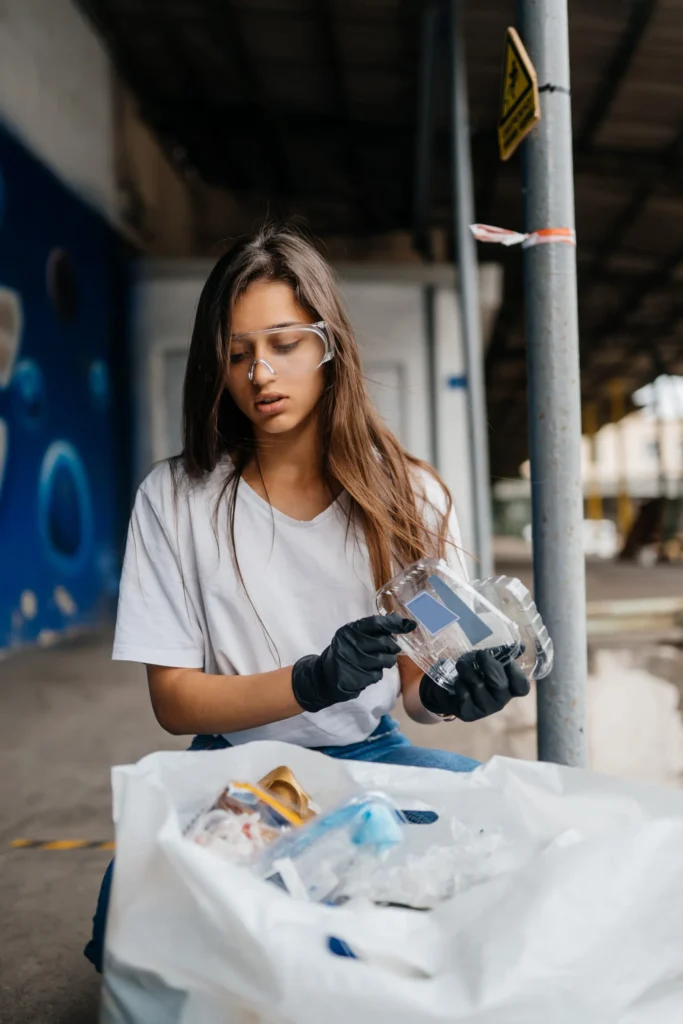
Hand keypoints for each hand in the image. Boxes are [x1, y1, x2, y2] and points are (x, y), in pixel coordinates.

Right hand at [292, 614, 416, 712]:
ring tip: (377, 661)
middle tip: (391, 649)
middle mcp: (350, 644)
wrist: (324, 677)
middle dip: (392, 647)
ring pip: (384, 660)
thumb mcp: (352, 636)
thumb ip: (372, 629)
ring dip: (386, 661)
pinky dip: (376, 673)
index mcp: (349, 631)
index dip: (394, 624)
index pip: (377, 624)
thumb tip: (398, 620)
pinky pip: (377, 674)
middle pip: (384, 643)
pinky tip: (367, 672)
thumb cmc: (343, 653)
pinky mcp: (355, 678)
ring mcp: (352, 662)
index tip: (409, 625)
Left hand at [419, 645, 529, 721]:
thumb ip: (502, 653)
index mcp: (509, 688)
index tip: (508, 660)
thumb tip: (522, 645)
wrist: (449, 689)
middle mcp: (500, 700)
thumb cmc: (474, 671)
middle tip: (480, 653)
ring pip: (480, 688)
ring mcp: (485, 709)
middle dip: (489, 666)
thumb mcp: (488, 660)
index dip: (517, 674)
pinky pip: (465, 696)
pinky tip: (458, 681)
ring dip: (469, 672)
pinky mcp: (469, 714)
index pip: (522, 688)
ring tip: (461, 664)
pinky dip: (460, 684)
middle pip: (500, 685)